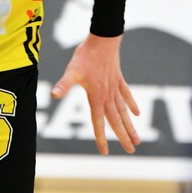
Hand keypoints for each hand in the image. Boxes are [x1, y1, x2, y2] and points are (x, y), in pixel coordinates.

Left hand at [51, 33, 139, 154]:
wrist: (103, 39)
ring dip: (130, 126)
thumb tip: (53, 94)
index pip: (99, 122)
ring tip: (138, 140)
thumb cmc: (86, 55)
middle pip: (116, 120)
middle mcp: (108, 95)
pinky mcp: (119, 79)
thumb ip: (64, 84)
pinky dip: (132, 105)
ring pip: (124, 111)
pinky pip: (127, 96)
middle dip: (123, 137)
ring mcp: (115, 88)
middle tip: (131, 151)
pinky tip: (137, 114)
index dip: (101, 138)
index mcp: (96, 97)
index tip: (105, 152)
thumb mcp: (72, 71)